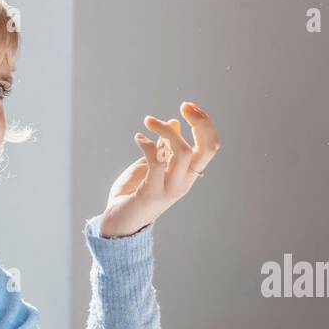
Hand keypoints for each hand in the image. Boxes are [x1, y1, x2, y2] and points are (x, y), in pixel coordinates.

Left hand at [98, 102, 220, 237]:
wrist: (119, 222)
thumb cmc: (135, 192)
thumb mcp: (152, 164)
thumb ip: (164, 147)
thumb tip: (175, 122)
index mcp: (188, 174)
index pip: (209, 147)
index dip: (204, 123)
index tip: (188, 107)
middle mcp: (185, 182)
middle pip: (207, 149)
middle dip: (201, 122)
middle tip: (185, 106)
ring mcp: (170, 189)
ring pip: (183, 153)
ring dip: (166, 130)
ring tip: (148, 122)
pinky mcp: (151, 193)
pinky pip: (156, 163)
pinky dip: (147, 144)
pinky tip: (138, 138)